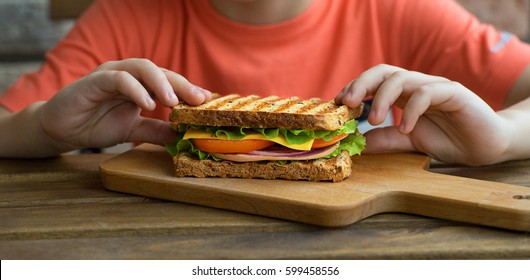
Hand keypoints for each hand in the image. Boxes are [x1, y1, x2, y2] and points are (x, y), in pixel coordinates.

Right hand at [38, 58, 210, 151]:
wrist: (61, 130)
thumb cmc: (96, 124)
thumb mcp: (133, 131)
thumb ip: (156, 131)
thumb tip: (182, 135)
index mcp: (140, 84)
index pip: (169, 82)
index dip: (189, 90)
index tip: (208, 102)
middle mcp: (128, 75)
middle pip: (160, 71)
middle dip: (182, 85)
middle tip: (199, 100)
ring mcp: (111, 75)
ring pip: (141, 68)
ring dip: (160, 83)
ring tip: (173, 102)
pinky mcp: (94, 81)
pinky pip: (118, 78)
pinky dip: (135, 89)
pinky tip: (147, 104)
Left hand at [335, 64, 510, 164]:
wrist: (486, 146)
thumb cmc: (448, 140)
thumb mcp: (409, 142)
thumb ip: (386, 140)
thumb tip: (358, 144)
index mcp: (403, 94)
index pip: (374, 81)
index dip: (354, 89)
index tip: (337, 104)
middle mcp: (417, 86)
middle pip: (384, 72)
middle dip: (361, 84)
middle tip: (346, 103)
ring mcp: (435, 87)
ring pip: (402, 78)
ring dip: (383, 98)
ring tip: (375, 121)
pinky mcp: (454, 93)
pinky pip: (427, 93)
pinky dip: (412, 110)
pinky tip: (407, 129)